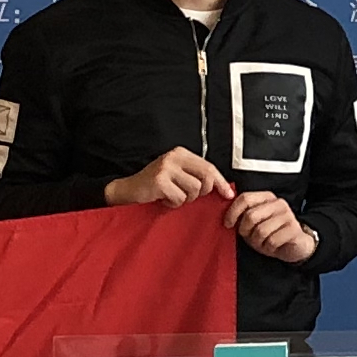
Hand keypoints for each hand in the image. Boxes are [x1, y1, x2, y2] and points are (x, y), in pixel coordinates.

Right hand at [106, 150, 229, 207]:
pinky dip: (173, 203)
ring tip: (172, 195)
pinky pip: (179, 198)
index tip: (228, 194)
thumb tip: (222, 188)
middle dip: (202, 192)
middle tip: (188, 196)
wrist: (128, 190)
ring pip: (194, 189)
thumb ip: (196, 176)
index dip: (220, 182)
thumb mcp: (177, 176)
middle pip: (206, 176)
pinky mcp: (159, 181)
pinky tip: (163, 198)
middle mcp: (174, 157)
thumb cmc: (154, 185)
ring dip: (184, 199)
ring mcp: (166, 168)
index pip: (209, 166)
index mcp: (181, 153)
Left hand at [224, 191, 317, 262]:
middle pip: (251, 216)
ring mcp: (288, 215)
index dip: (233, 212)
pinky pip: (272, 241)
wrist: (296, 245)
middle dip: (245, 231)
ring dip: (258, 242)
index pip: (245, 198)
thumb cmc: (271, 234)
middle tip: (249, 237)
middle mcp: (278, 203)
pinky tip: (273, 246)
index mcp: (266, 197)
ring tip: (263, 242)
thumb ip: (243, 216)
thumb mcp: (255, 223)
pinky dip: (268, 248)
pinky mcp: (294, 229)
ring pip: (261, 231)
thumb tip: (226, 217)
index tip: (228, 224)